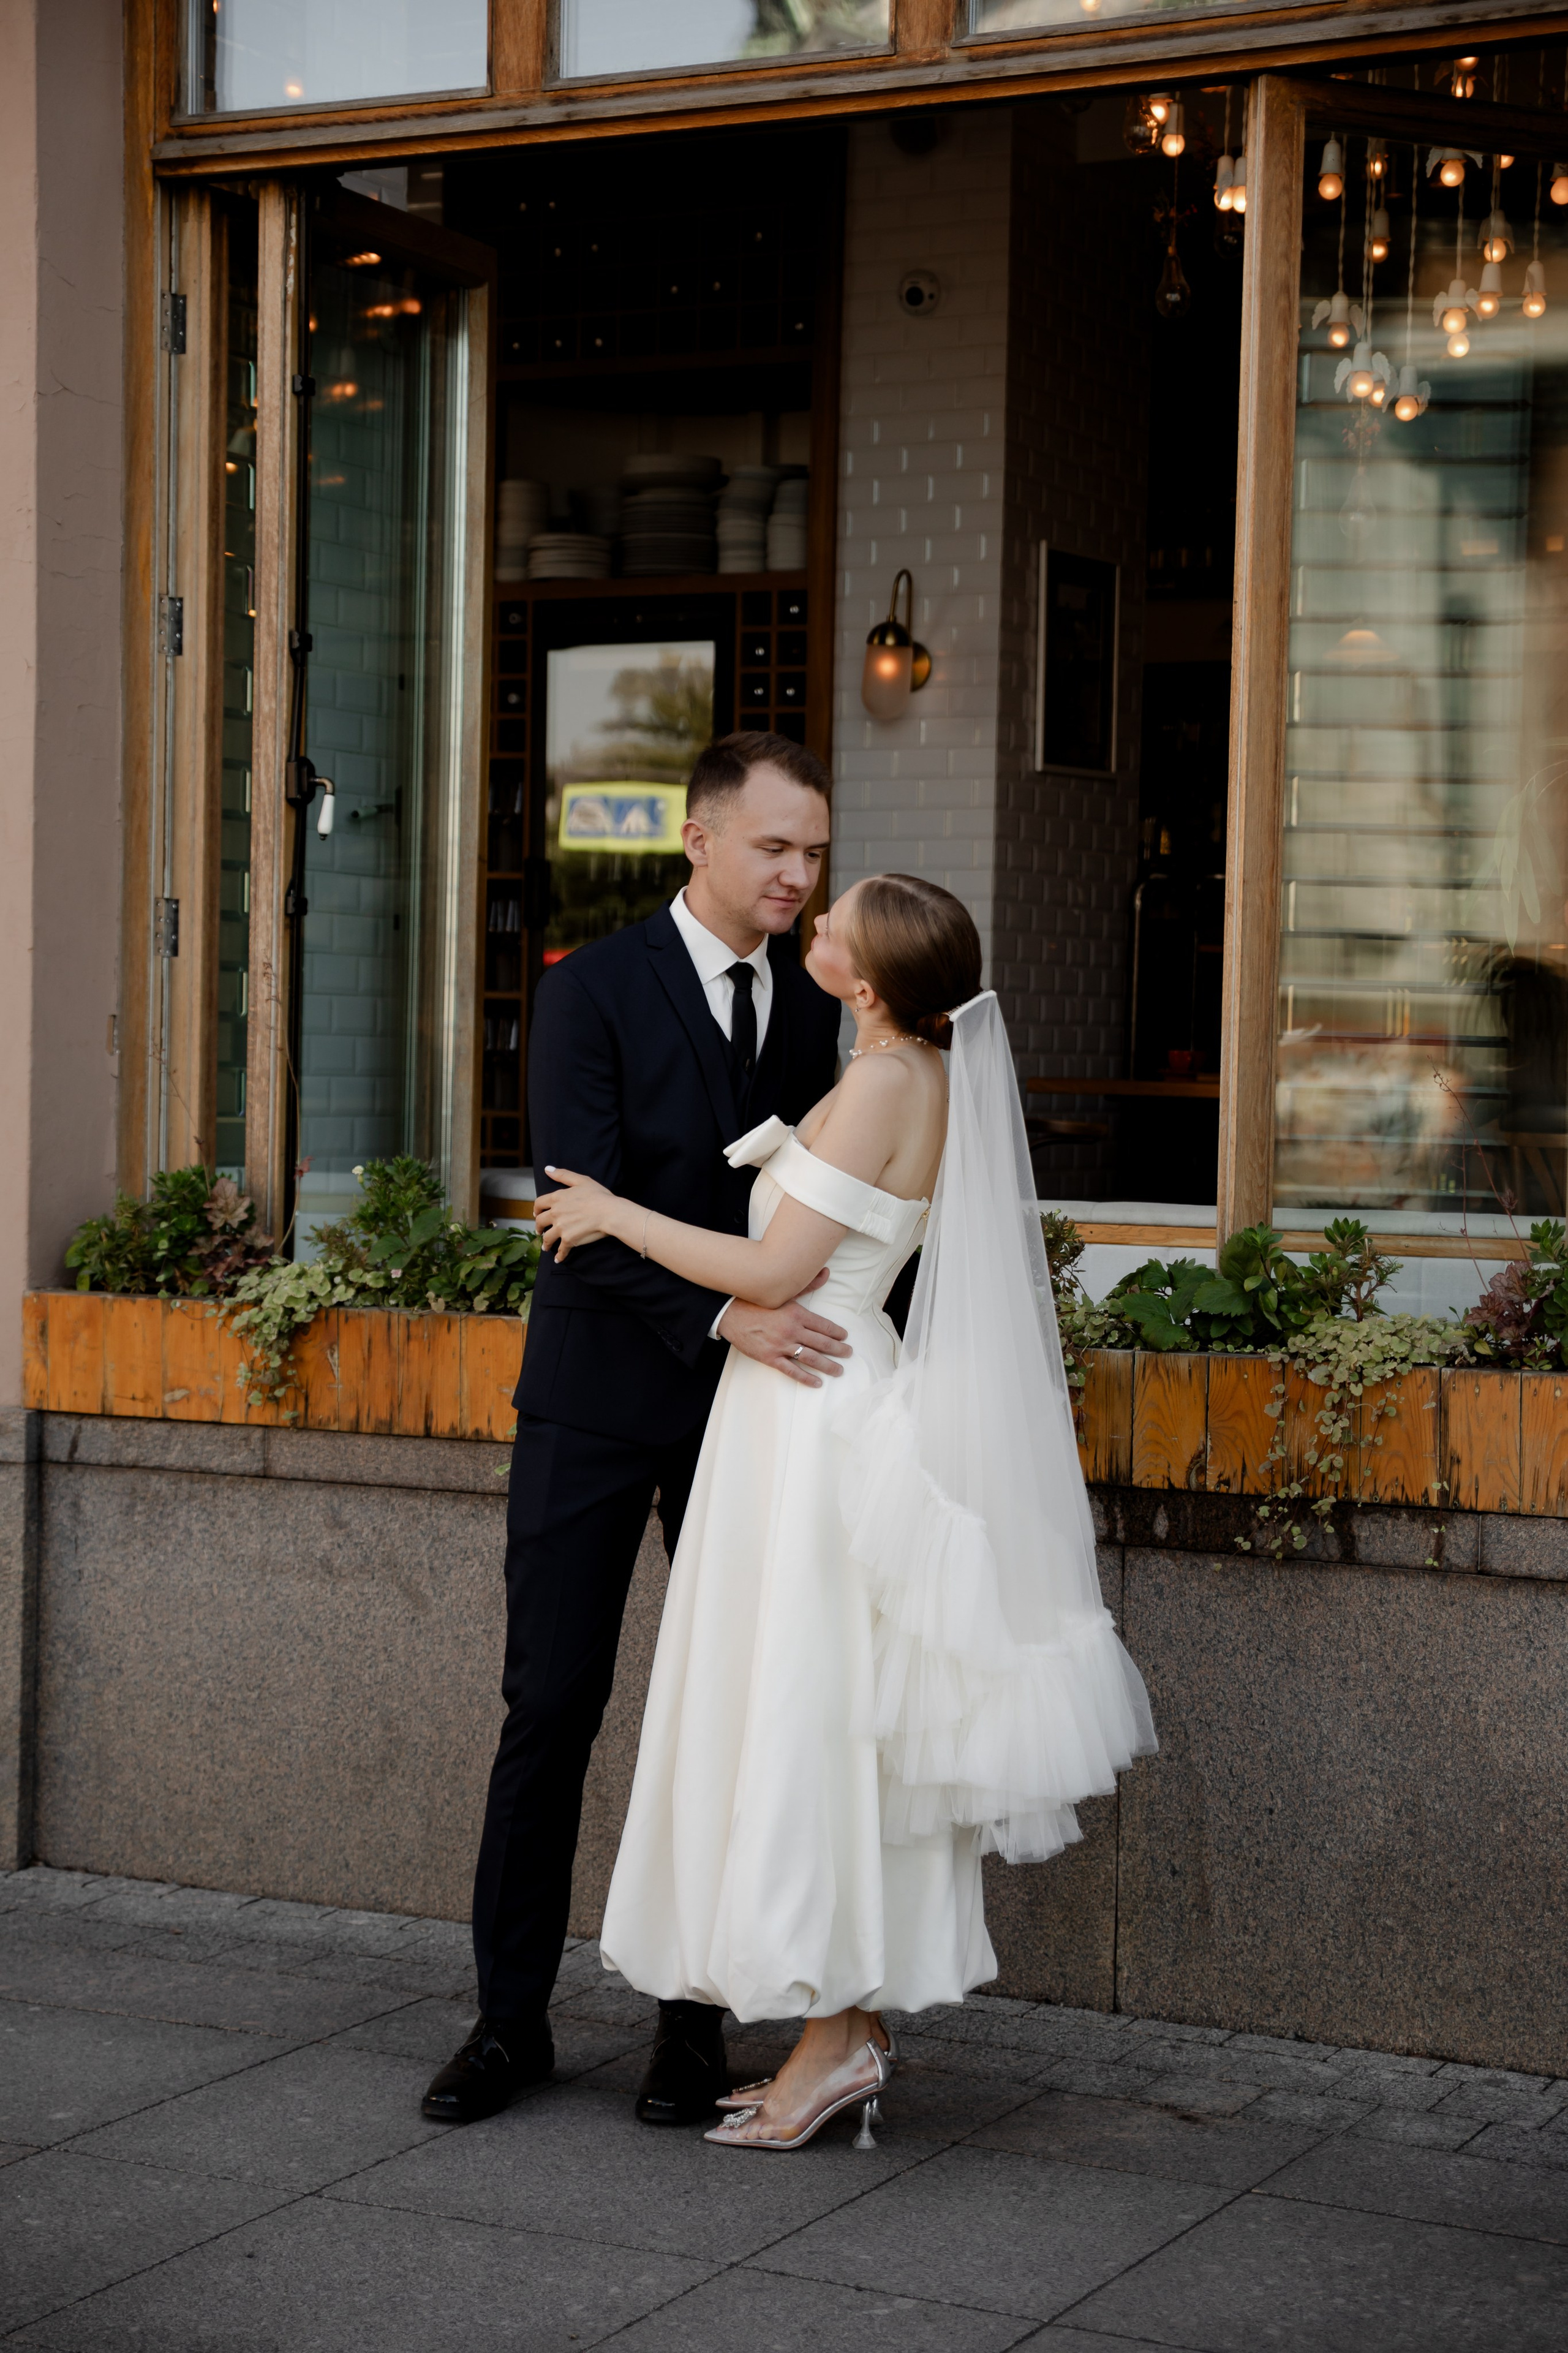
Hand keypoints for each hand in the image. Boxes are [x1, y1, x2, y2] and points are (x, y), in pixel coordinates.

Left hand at [534, 1166, 618, 1261]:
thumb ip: (563, 1175)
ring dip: (546, 1243)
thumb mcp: (581, 1180)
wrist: (610, 1212)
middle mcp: (555, 1213)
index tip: (537, 1214)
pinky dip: (559, 1256)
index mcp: (557, 1198)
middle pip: (540, 1222)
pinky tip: (558, 1259)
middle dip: (539, 1228)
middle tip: (540, 1231)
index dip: (536, 1210)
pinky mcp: (569, 1240)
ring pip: (547, 1238)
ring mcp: (561, 1228)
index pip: (539, 1204)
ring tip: (546, 1247)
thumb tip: (547, 1169)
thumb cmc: (599, 1195)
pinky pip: (561, 1250)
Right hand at [719, 1271, 851, 1387]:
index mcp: (797, 1314)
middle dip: (839, 1350)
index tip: (845, 1337)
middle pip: (822, 1343)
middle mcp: (792, 1331)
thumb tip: (826, 1272)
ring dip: (828, 1366)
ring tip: (839, 1370)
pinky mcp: (770, 1358)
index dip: (837, 1333)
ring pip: (811, 1358)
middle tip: (849, 1354)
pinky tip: (817, 1383)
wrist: (730, 1313)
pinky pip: (792, 1371)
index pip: (824, 1326)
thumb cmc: (757, 1302)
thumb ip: (807, 1285)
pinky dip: (806, 1378)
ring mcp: (781, 1346)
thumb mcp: (784, 1292)